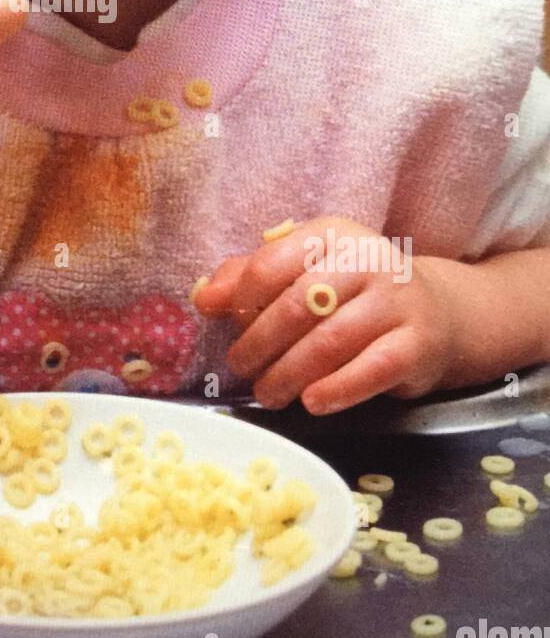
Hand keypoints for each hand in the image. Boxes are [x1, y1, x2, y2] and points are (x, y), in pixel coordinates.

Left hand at [193, 216, 461, 413]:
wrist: (434, 313)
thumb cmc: (350, 293)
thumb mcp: (303, 272)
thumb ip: (249, 279)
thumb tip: (204, 298)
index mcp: (331, 235)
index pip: (271, 263)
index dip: (243, 301)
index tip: (233, 328)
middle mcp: (368, 260)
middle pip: (297, 305)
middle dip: (260, 344)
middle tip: (242, 369)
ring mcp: (397, 300)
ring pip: (330, 341)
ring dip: (289, 374)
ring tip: (268, 394)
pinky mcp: (418, 343)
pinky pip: (371, 370)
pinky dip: (336, 390)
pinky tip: (312, 402)